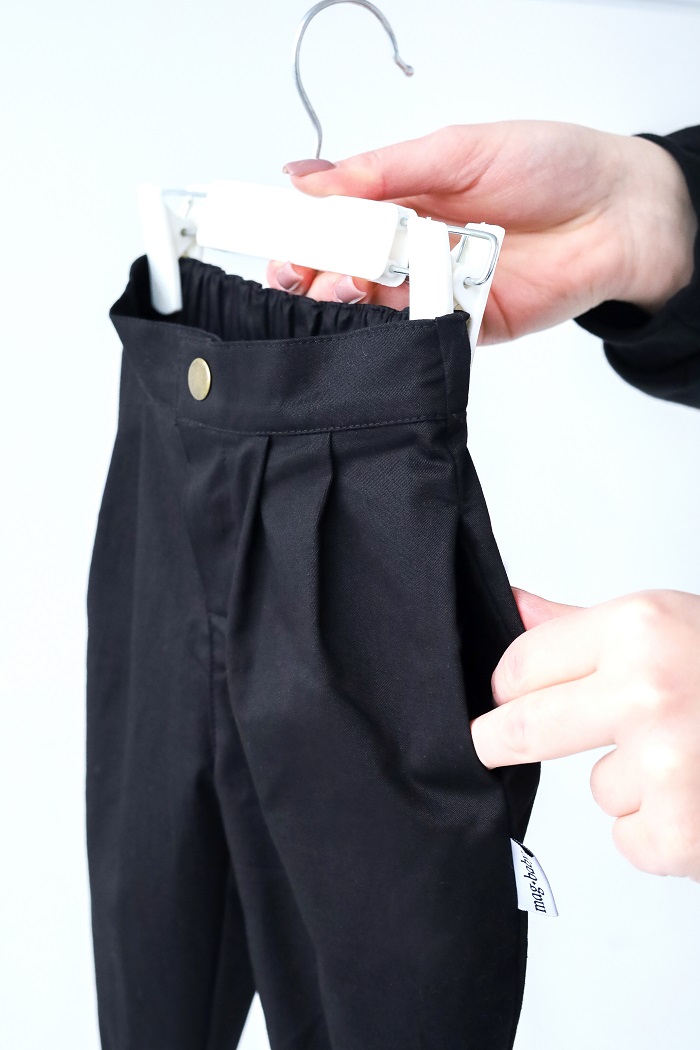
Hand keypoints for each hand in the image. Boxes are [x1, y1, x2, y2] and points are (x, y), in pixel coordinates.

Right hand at [267, 121, 695, 342]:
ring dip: (347, 303)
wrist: (621, 212)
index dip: (302, 235)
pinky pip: (419, 334)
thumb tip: (309, 180)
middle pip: (343, 275)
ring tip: (339, 287)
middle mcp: (413, 252)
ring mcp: (436, 292)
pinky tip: (385, 311)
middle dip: (313, 276)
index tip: (278, 241)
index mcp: (402, 203)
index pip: (334, 225)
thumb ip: (383, 171)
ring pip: (373, 311)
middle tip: (300, 272)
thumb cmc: (551, 166)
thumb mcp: (457, 150)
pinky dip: (398, 327)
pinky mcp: (464, 327)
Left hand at [471, 587, 699, 880]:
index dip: (507, 685)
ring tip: (691, 760)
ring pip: (597, 787)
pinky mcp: (680, 834)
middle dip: (496, 740)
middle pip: (523, 728)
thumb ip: (580, 624)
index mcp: (639, 629)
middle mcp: (648, 693)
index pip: (520, 664)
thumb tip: (511, 602)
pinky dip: (659, 830)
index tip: (503, 699)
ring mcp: (666, 767)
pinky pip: (630, 837)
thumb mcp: (667, 624)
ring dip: (629, 783)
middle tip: (490, 742)